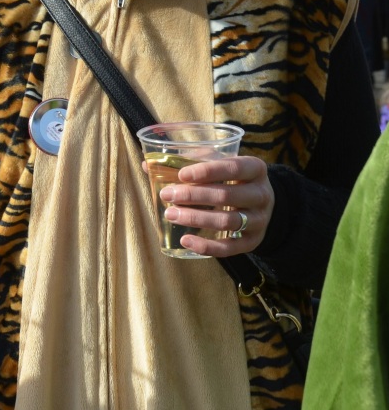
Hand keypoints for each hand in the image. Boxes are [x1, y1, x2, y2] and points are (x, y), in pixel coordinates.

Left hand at [150, 155, 273, 256]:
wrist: (259, 203)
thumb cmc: (230, 178)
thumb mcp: (218, 164)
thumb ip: (188, 162)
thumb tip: (147, 165)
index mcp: (255, 168)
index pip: (233, 167)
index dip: (206, 171)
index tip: (181, 175)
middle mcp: (262, 194)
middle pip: (226, 195)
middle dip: (193, 195)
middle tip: (167, 195)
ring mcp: (260, 220)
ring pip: (228, 221)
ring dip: (196, 218)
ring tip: (170, 214)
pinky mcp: (253, 241)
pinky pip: (230, 247)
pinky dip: (206, 246)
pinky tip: (185, 240)